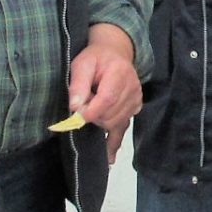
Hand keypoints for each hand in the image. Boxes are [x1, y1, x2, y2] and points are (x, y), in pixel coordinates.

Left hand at [67, 22, 141, 163]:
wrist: (115, 53)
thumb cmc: (96, 58)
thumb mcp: (81, 64)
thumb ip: (78, 84)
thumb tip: (75, 108)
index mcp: (119, 73)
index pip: (107, 100)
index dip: (91, 112)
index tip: (76, 117)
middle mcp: (132, 88)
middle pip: (111, 115)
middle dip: (93, 116)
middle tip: (82, 106)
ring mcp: (136, 100)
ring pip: (115, 123)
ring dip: (100, 122)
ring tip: (93, 109)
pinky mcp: (136, 108)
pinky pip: (124, 128)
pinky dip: (114, 142)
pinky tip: (109, 158)